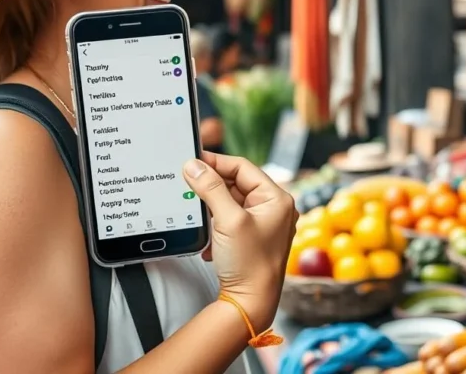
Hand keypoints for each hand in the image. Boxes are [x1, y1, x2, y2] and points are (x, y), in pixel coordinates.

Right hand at [182, 152, 297, 331]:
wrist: (251, 303)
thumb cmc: (250, 264)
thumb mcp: (228, 220)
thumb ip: (211, 189)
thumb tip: (194, 166)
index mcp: (277, 199)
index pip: (243, 167)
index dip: (216, 162)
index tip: (193, 161)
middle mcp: (275, 209)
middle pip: (237, 184)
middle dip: (212, 188)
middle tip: (188, 184)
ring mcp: (264, 224)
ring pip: (231, 202)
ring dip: (212, 208)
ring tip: (198, 214)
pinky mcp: (252, 238)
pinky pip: (230, 220)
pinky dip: (216, 224)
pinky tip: (209, 239)